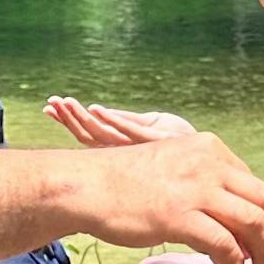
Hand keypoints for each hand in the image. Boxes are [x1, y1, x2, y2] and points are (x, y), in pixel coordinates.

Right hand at [45, 96, 194, 146]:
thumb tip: (98, 114)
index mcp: (123, 151)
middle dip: (70, 119)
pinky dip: (112, 121)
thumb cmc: (181, 146)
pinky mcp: (157, 142)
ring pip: (105, 134)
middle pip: (91, 136)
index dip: (70, 121)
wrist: (213, 160)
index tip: (50, 107)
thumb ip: (127, 123)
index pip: (90, 135)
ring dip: (83, 118)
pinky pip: (129, 131)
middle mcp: (128, 153)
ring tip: (64, 103)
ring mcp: (141, 150)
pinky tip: (96, 109)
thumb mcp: (151, 128)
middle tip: (50, 104)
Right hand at [80, 132, 263, 263]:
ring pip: (252, 224)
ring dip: (261, 254)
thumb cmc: (119, 180)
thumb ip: (199, 176)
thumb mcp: (170, 162)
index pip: (254, 183)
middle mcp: (208, 163)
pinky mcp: (180, 216)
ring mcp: (196, 189)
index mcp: (207, 148)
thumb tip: (223, 202)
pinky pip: (225, 245)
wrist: (84, 185)